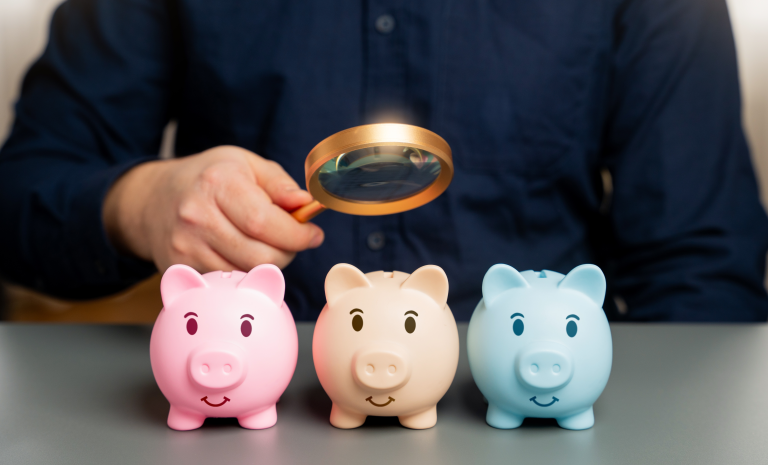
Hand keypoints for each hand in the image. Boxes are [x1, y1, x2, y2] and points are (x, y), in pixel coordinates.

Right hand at [103, 145, 323, 272]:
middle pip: (260, 255)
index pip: (265, 222)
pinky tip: (242, 255)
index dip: (297, 235)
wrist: (151, 200)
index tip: (313, 235)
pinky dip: (244, 274)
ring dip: (267, 265)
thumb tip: (307, 203)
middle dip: (287, 253)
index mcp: (218, 184)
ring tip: (264, 244)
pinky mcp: (179, 269)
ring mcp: (185, 247)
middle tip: (291, 241)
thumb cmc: (208, 179)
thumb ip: (280, 184)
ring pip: (247, 274)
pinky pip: (227, 284)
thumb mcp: (246, 165)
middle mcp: (197, 216)